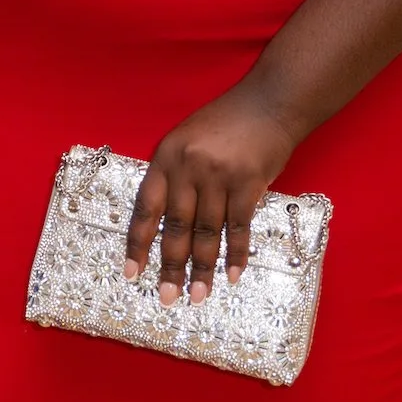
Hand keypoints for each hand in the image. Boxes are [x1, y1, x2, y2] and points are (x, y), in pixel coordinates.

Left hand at [126, 81, 300, 304]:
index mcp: (166, 157)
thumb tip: (164, 224)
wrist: (269, 104)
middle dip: (170, 266)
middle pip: (175, 226)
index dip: (138, 243)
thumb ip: (174, 176)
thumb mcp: (185, 140)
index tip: (132, 272)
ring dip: (203, 267)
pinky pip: (239, 227)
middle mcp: (188, 168)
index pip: (145, 207)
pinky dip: (235, 253)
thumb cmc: (225, 123)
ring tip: (198, 295)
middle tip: (167, 297)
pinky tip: (231, 275)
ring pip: (206, 231)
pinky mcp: (248, 183)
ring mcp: (218, 176)